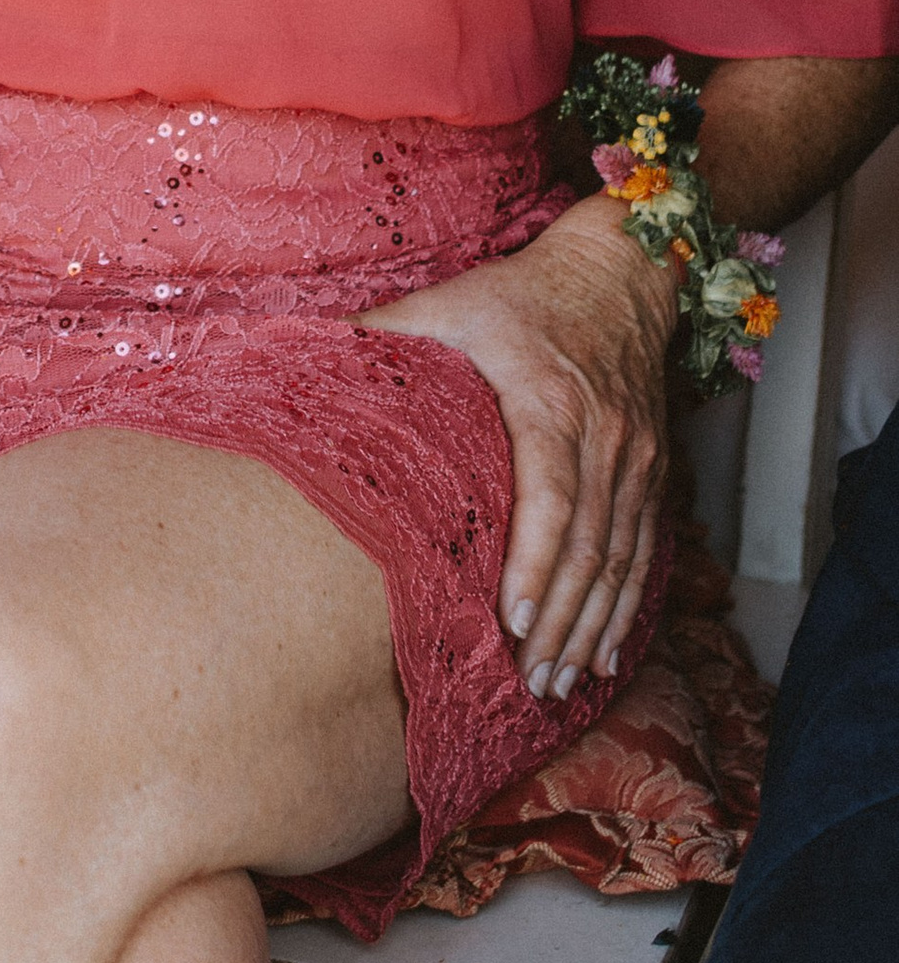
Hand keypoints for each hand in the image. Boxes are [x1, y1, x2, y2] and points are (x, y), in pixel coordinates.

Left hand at [363, 193, 672, 699]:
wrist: (619, 276)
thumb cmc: (525, 294)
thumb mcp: (452, 302)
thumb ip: (388, 333)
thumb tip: (312, 356)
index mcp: (551, 402)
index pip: (551, 498)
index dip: (534, 566)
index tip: (512, 623)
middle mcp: (605, 439)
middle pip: (589, 548)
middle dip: (560, 624)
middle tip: (530, 684)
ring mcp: (635, 459)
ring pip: (621, 559)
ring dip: (591, 628)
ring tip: (559, 687)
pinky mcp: (651, 471)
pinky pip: (645, 550)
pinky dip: (627, 607)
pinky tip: (606, 653)